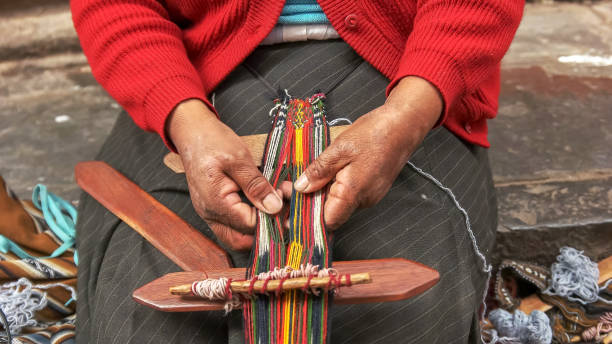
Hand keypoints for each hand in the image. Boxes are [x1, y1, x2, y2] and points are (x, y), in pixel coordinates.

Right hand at [167, 99, 283, 249]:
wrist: (191, 132)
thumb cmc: (212, 141)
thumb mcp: (239, 159)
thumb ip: (256, 185)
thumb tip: (274, 207)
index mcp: (215, 202)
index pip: (250, 225)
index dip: (272, 217)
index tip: (288, 203)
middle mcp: (210, 214)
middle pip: (241, 240)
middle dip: (265, 231)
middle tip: (285, 212)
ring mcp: (210, 213)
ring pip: (237, 237)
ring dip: (258, 228)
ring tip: (276, 207)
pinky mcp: (213, 209)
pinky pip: (232, 226)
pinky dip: (249, 221)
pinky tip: (263, 206)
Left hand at [292, 77, 442, 229]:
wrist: (404, 126)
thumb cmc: (375, 134)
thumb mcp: (339, 148)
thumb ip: (319, 171)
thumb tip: (301, 188)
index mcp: (353, 193)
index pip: (327, 223)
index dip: (308, 216)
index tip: (293, 204)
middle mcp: (364, 201)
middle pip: (332, 214)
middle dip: (312, 203)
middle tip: (295, 186)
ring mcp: (370, 197)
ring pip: (340, 205)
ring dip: (324, 194)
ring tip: (311, 175)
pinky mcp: (373, 190)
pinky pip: (350, 196)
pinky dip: (336, 188)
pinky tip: (330, 172)